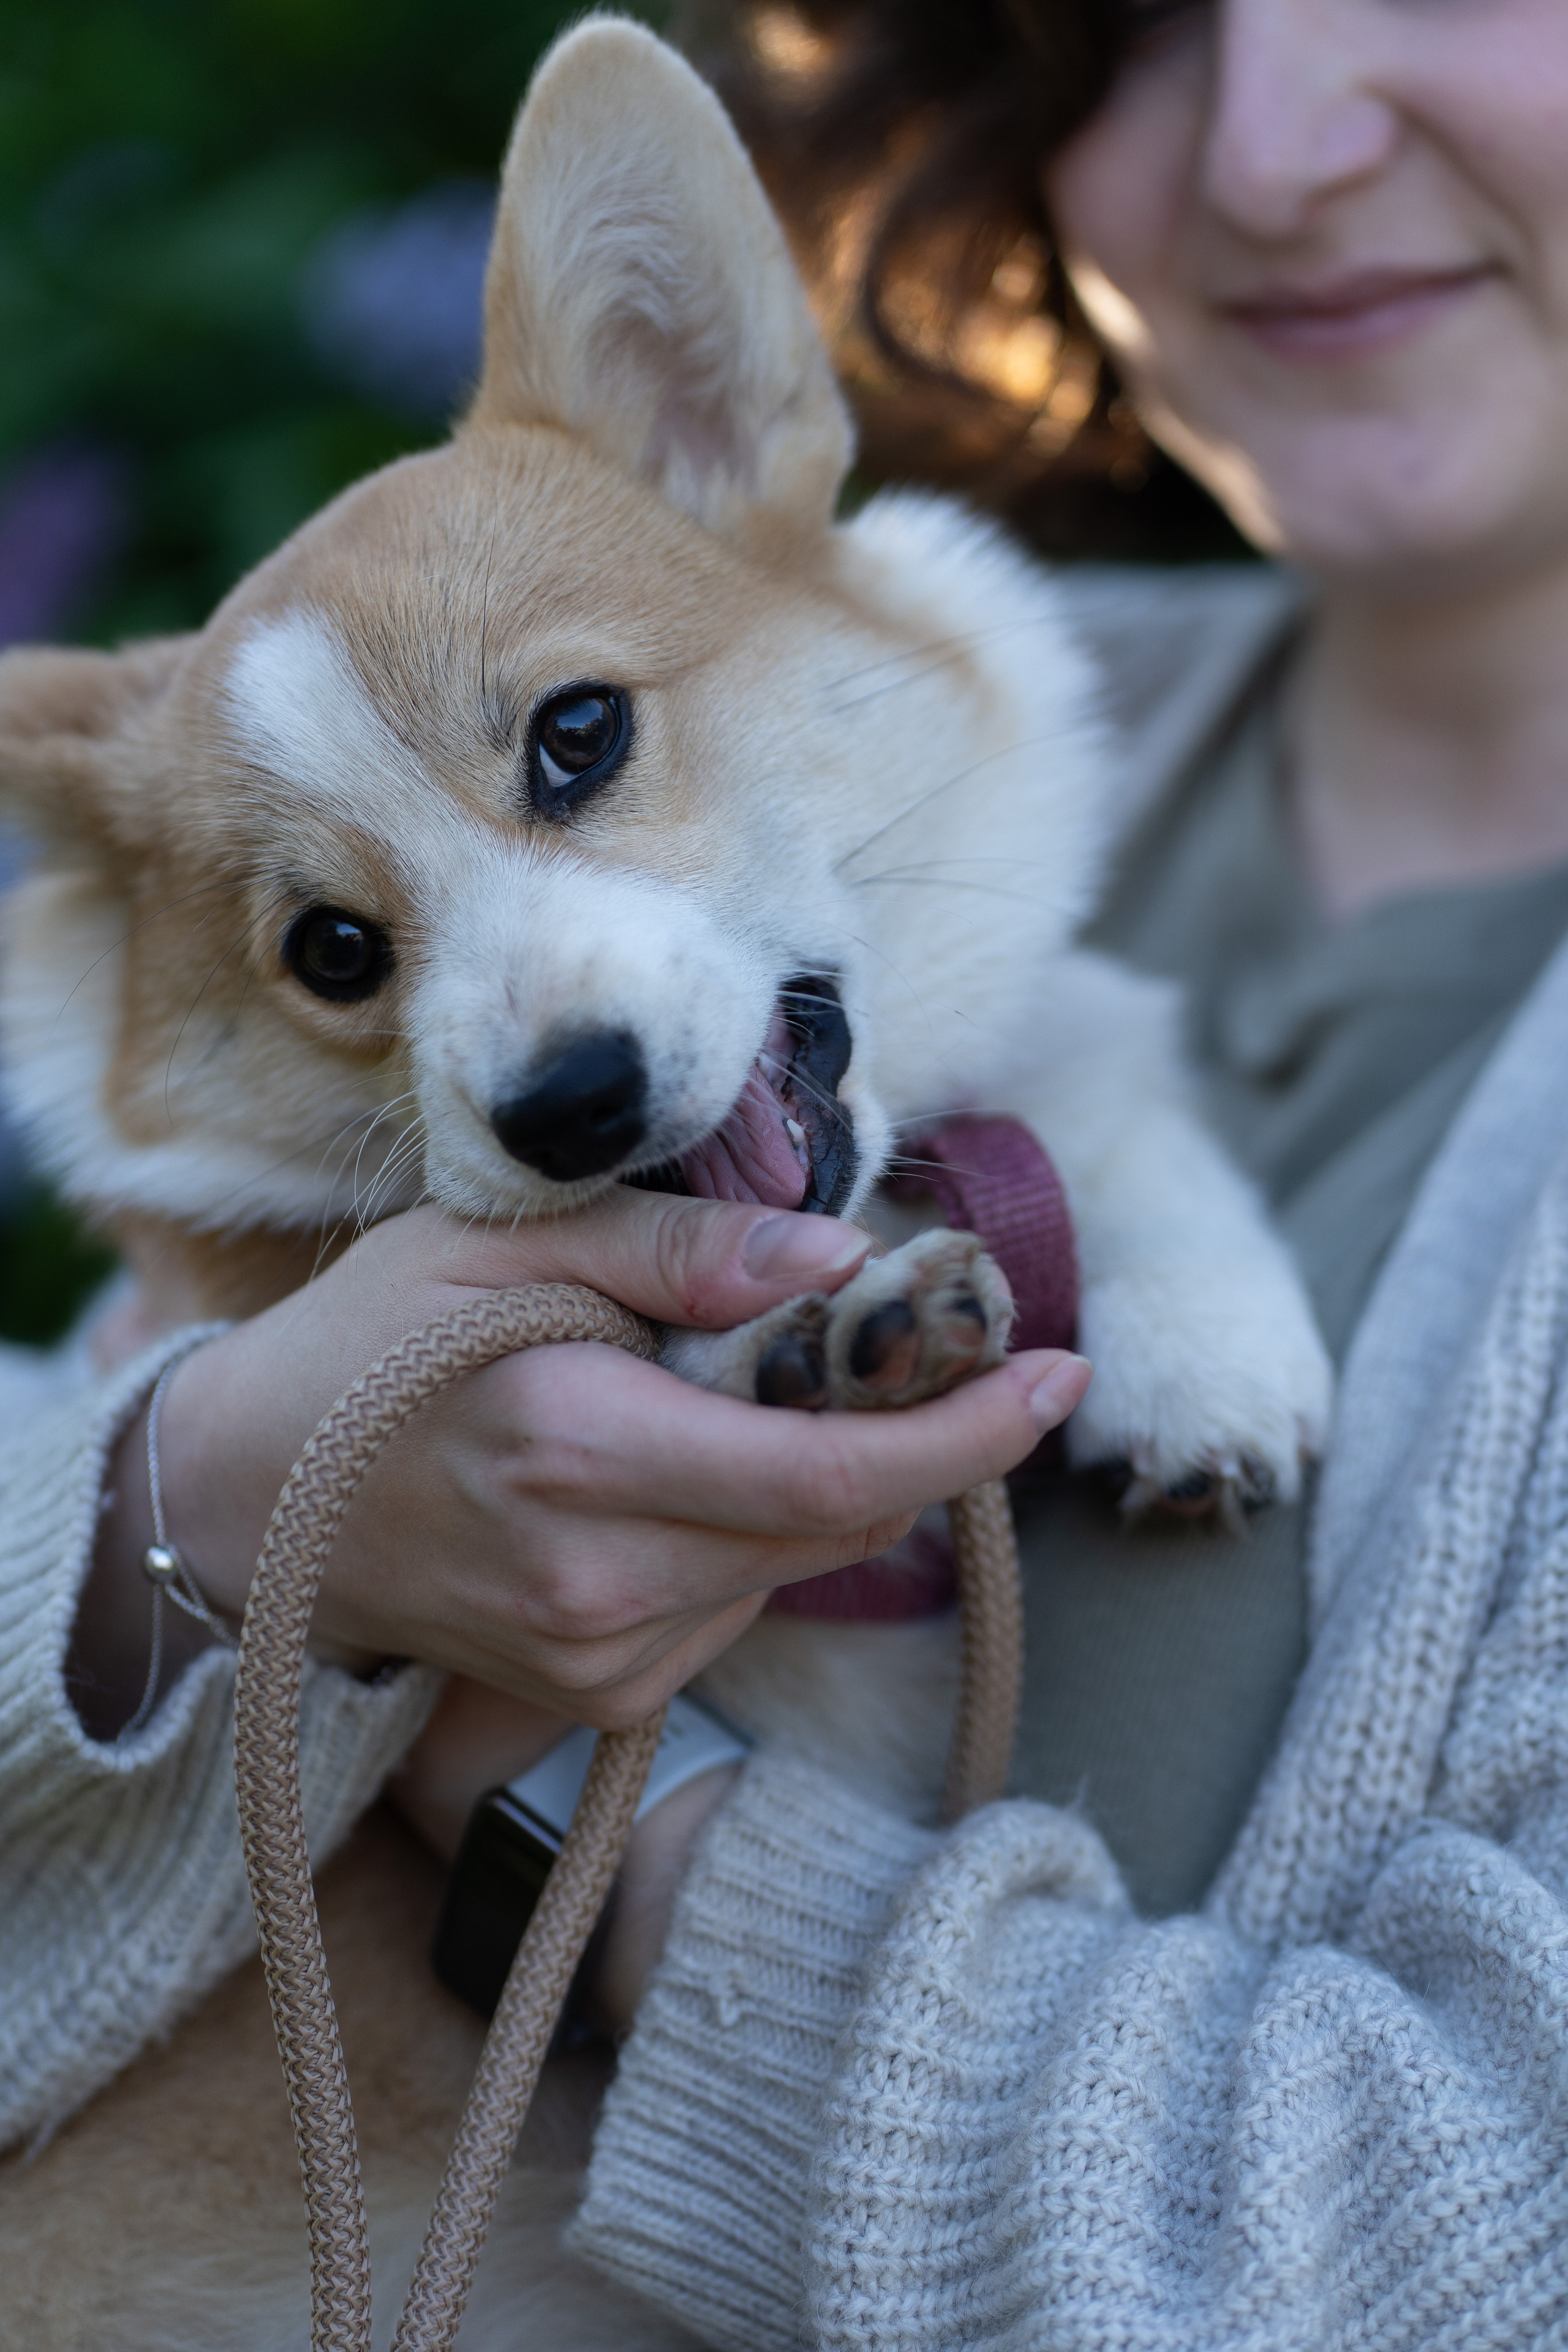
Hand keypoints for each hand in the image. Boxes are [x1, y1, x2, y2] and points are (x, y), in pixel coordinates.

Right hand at [77, 1192, 1088, 1736]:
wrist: (249, 1502)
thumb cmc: (375, 1345)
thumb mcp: (504, 1246)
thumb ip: (680, 1252)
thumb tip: (842, 1262)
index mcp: (581, 1455)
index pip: (829, 1475)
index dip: (966, 1434)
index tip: (1059, 1373)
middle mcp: (600, 1585)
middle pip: (833, 1524)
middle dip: (914, 1437)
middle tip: (939, 1346)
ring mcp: (599, 1660)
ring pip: (792, 1564)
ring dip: (818, 1479)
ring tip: (733, 1397)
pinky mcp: (596, 1698)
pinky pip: (734, 1603)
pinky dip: (750, 1530)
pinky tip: (673, 1473)